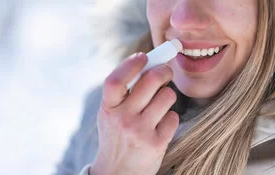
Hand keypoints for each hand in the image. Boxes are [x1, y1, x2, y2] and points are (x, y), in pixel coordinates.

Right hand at [91, 53, 178, 174]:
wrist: (117, 172)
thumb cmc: (116, 136)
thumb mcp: (111, 114)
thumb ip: (123, 93)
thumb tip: (147, 65)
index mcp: (108, 108)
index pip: (116, 80)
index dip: (130, 64)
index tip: (143, 56)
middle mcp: (122, 119)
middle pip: (150, 81)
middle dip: (163, 71)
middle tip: (166, 71)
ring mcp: (140, 131)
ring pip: (167, 96)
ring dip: (168, 95)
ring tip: (160, 104)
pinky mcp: (156, 143)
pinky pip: (173, 117)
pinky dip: (170, 117)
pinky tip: (160, 125)